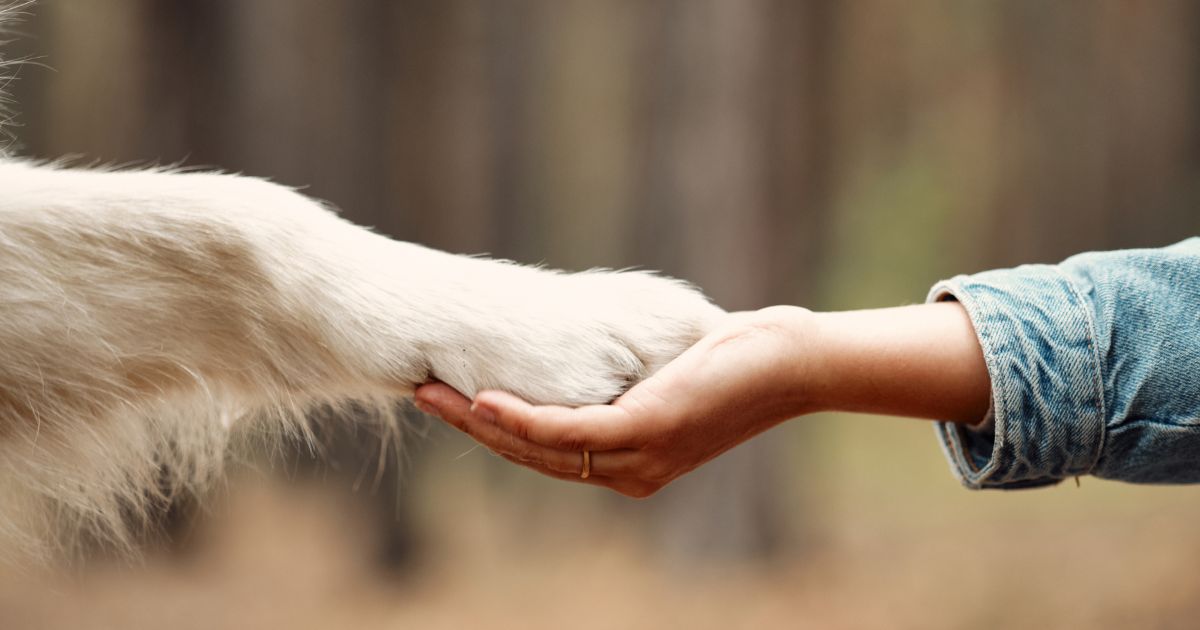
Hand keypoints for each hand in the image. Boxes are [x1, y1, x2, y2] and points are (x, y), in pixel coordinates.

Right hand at [414, 306, 817, 497]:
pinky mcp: (647, 431)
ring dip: (481, 422)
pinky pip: (568, 432)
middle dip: (472, 427)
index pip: (548, 452)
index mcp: (631, 463)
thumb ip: (625, 374)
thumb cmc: (736, 360)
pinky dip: (521, 419)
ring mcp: (638, 458)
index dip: (495, 430)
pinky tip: (483, 400)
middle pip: (533, 455)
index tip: (452, 398)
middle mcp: (630, 471)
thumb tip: (593, 342)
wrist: (793, 363)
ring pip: (541, 448)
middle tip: (422, 393)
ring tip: (433, 393)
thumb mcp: (668, 372)